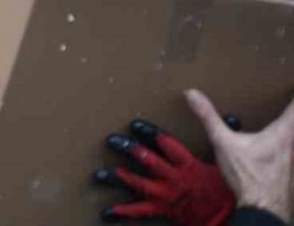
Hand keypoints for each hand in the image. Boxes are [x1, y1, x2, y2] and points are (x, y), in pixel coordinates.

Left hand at [95, 119, 234, 223]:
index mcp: (188, 165)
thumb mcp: (226, 163)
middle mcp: (173, 179)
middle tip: (111, 140)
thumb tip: (233, 117)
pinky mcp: (163, 211)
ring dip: (118, 178)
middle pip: (147, 161)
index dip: (150, 133)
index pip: (166, 144)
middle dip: (129, 149)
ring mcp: (166, 196)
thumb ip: (224, 137)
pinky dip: (122, 212)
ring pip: (138, 184)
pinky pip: (140, 212)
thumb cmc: (227, 192)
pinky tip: (106, 212)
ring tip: (100, 174)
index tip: (134, 124)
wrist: (230, 220)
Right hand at [187, 88, 293, 220]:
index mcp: (282, 133)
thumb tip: (191, 93)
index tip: (289, 86)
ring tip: (283, 125)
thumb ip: (209, 117)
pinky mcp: (292, 174)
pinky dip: (287, 149)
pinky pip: (293, 157)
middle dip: (291, 114)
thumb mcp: (223, 142)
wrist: (263, 208)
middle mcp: (293, 144)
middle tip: (286, 107)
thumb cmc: (247, 174)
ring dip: (290, 132)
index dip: (293, 98)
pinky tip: (276, 155)